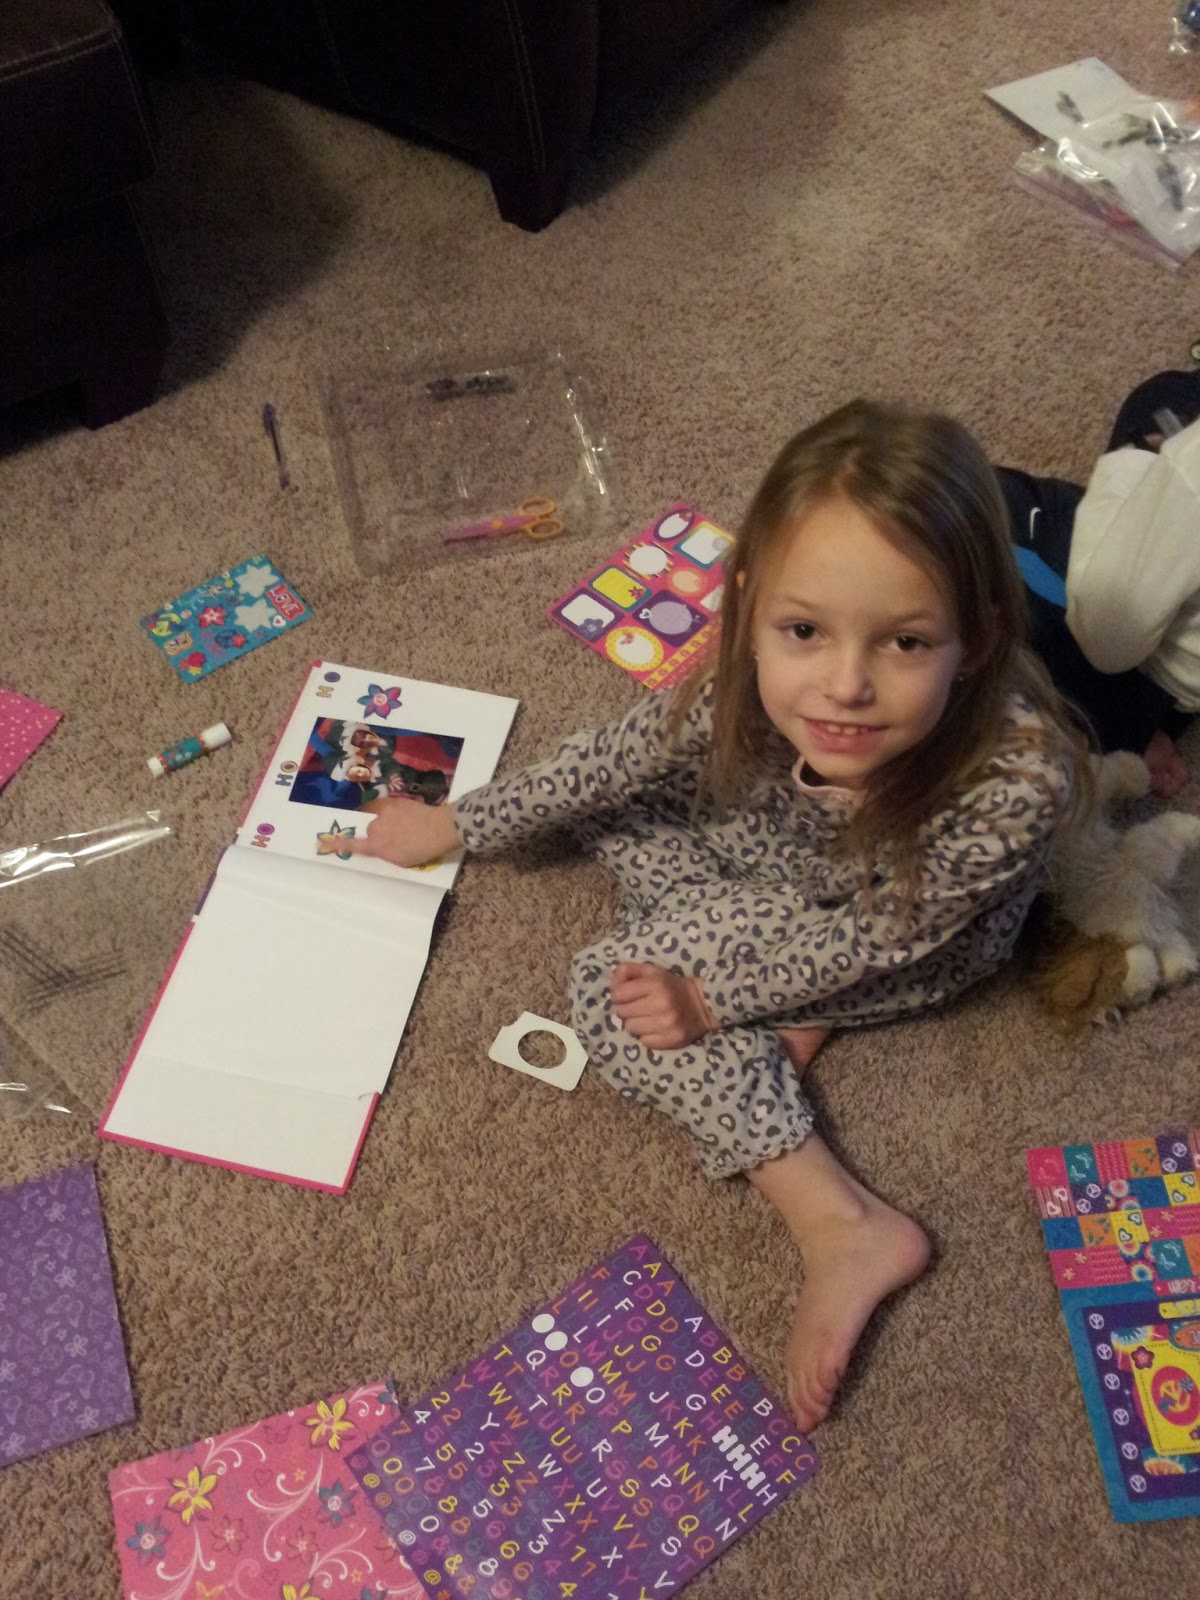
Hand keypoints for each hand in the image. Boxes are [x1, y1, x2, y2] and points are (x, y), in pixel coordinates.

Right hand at [341, 797, 460, 867]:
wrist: (439, 828)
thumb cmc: (423, 850)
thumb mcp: (401, 860)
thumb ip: (385, 853)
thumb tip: (379, 847)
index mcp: (376, 846)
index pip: (353, 846)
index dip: (339, 844)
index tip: (326, 841)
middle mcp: (376, 828)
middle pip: (371, 829)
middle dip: (380, 832)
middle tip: (397, 837)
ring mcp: (385, 813)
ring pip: (380, 817)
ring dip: (387, 821)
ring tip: (406, 825)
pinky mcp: (394, 802)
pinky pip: (389, 807)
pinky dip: (395, 812)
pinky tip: (409, 816)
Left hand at [611, 962, 716, 1049]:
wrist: (703, 1004)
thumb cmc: (672, 986)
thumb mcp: (652, 971)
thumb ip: (628, 971)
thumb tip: (612, 985)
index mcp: (655, 983)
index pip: (618, 994)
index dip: (618, 996)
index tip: (626, 996)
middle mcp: (661, 1003)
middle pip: (622, 1013)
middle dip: (626, 1010)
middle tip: (637, 1008)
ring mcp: (667, 1024)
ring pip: (631, 1029)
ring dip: (635, 1024)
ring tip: (646, 1018)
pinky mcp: (673, 1040)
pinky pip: (645, 1042)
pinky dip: (647, 1036)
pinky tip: (656, 1028)